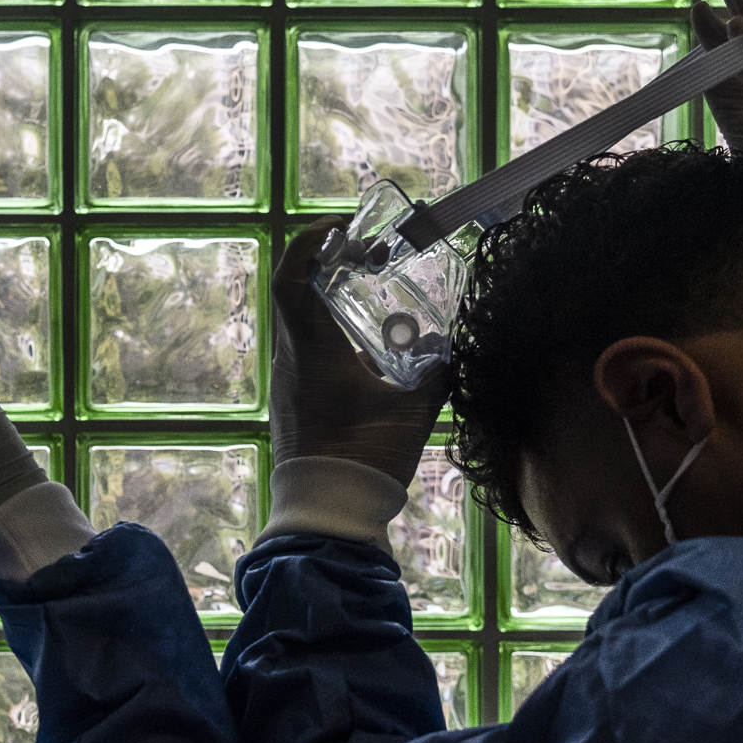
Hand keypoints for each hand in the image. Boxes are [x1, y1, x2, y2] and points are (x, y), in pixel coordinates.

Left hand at [270, 219, 448, 486]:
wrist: (327, 513)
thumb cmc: (366, 457)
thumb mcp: (413, 412)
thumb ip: (438, 372)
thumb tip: (455, 344)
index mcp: (311, 350)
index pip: (292, 278)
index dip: (311, 244)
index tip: (342, 229)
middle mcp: (291, 359)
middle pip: (296, 293)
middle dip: (329, 265)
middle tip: (368, 256)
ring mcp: (287, 381)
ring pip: (301, 322)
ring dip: (330, 300)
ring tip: (371, 294)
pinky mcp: (292, 401)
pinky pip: (306, 350)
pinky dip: (331, 332)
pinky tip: (368, 347)